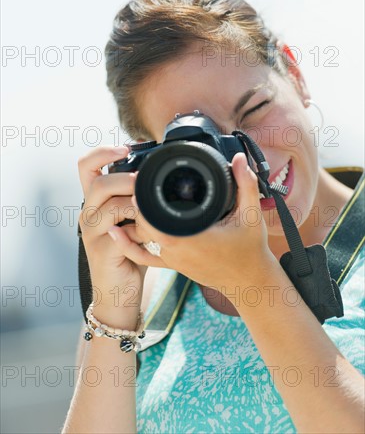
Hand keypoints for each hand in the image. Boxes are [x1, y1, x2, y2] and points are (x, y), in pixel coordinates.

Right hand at [77, 146, 162, 322]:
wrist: (119, 292)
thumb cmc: (129, 251)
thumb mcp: (132, 219)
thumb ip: (137, 197)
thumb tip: (157, 173)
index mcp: (94, 200)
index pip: (86, 165)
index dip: (103, 152)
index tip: (125, 148)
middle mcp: (88, 212)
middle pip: (99, 182)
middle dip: (127, 179)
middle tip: (146, 185)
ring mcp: (92, 232)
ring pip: (109, 204)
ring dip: (136, 203)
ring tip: (151, 211)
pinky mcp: (102, 250)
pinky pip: (120, 231)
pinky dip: (140, 228)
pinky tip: (150, 234)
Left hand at [109, 153, 275, 289]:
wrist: (249, 282)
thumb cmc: (250, 250)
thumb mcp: (251, 215)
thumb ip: (246, 184)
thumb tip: (240, 159)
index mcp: (190, 237)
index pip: (151, 218)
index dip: (141, 199)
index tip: (140, 179)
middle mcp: (175, 250)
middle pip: (141, 224)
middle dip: (136, 205)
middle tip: (135, 182)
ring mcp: (172, 259)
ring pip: (140, 239)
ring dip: (134, 220)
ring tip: (130, 198)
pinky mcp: (173, 265)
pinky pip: (144, 257)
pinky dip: (129, 245)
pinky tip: (116, 233)